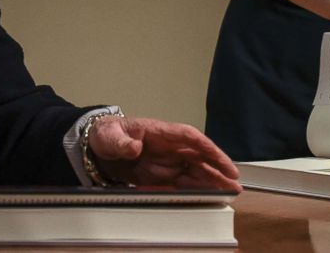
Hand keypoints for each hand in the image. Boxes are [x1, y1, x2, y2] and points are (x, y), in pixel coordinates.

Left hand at [86, 116, 240, 190]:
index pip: (190, 137)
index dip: (209, 149)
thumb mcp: (109, 135)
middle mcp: (168, 147)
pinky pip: (181, 184)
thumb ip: (121, 142)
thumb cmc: (106, 134)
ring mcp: (166, 162)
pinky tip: (207, 198)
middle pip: (198, 157)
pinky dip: (195, 191)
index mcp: (159, 132)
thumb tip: (133, 147)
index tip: (223, 161)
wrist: (95, 148)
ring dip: (212, 181)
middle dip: (218, 169)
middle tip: (234, 184)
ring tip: (228, 192)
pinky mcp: (160, 177)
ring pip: (195, 172)